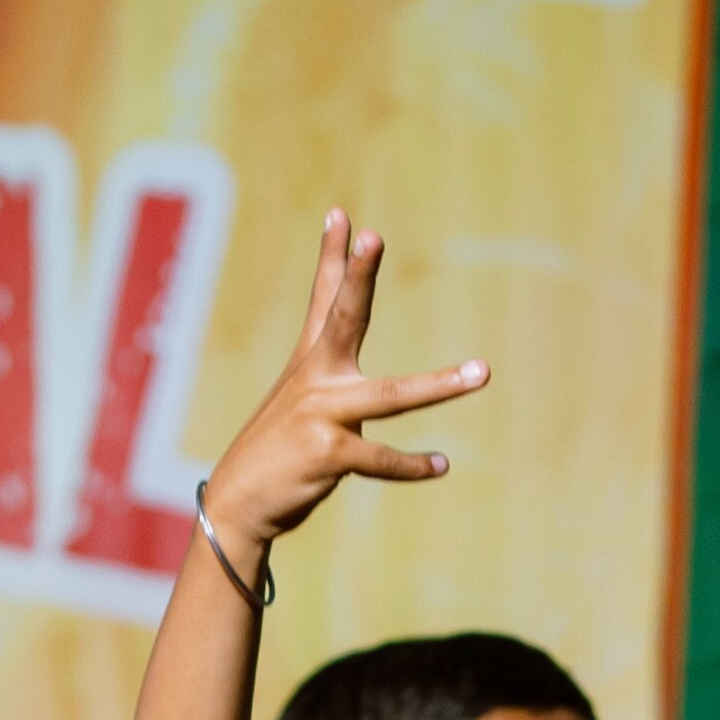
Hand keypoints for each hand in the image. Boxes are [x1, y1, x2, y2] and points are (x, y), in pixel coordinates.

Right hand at [191, 210, 484, 594]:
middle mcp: (314, 379)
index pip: (323, 299)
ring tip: (481, 373)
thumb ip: (334, 393)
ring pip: (391, 396)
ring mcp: (321, 414)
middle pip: (343, 317)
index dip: (333, 257)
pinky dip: (412, 465)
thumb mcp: (299, 409)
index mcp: (309, 363)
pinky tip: (440, 465)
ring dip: (440, 385)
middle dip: (357, 275)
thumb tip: (370, 401)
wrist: (239, 504)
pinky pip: (382, 459)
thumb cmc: (276, 455)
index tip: (341, 215)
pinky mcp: (328, 453)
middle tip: (372, 237)